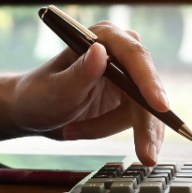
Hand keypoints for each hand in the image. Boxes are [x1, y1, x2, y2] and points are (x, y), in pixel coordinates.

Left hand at [10, 22, 167, 164]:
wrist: (32, 112)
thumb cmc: (38, 95)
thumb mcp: (55, 89)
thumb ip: (79, 73)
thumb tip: (100, 52)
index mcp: (102, 37)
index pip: (134, 57)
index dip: (149, 82)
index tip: (159, 106)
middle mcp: (120, 52)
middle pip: (147, 88)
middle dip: (144, 123)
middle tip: (146, 155)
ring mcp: (127, 76)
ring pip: (144, 110)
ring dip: (110, 127)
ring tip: (75, 131)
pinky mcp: (129, 98)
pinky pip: (139, 121)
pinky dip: (117, 134)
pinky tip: (85, 132)